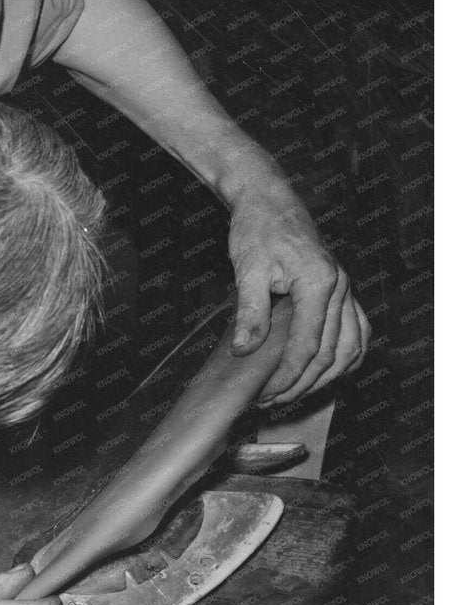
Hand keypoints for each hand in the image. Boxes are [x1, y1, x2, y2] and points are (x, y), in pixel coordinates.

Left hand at [227, 187, 369, 404]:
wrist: (270, 204)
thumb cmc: (258, 230)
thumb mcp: (247, 270)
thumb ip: (250, 312)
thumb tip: (246, 350)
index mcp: (319, 282)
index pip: (308, 345)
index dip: (287, 376)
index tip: (265, 394)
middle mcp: (341, 288)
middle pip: (331, 353)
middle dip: (302, 383)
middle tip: (271, 400)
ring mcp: (346, 290)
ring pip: (351, 347)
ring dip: (326, 377)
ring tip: (294, 393)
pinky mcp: (344, 292)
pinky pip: (357, 332)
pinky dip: (346, 358)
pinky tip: (325, 373)